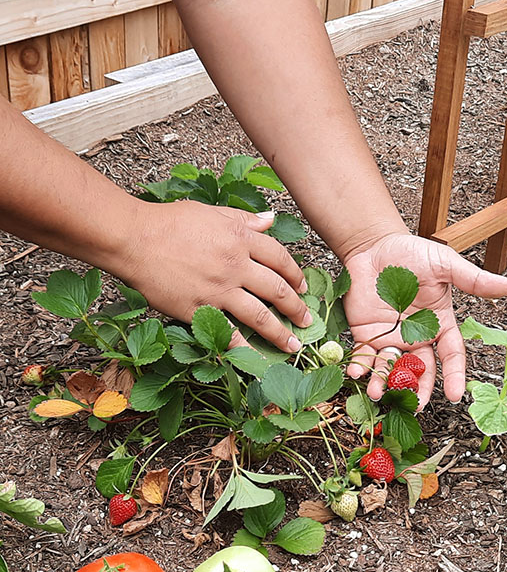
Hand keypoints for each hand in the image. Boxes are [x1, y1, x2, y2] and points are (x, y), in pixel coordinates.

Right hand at [116, 200, 310, 352]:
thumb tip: (271, 220)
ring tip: (293, 346)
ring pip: (259, 315)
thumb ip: (244, 219)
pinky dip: (243, 348)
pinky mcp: (198, 309)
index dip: (296, 275)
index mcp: (240, 238)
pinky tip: (256, 359)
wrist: (133, 238)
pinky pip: (226, 333)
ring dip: (280, 333)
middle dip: (296, 308)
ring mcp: (218, 289)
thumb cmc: (169, 222)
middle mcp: (235, 265)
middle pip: (277, 290)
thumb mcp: (212, 212)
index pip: (280, 258)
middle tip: (307, 320)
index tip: (303, 287)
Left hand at [343, 233, 506, 407]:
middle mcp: (417, 338)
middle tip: (414, 406)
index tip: (456, 395)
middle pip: (421, 372)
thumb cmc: (412, 253)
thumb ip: (473, 280)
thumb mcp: (444, 265)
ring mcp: (391, 339)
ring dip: (385, 383)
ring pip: (391, 369)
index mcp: (439, 325)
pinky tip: (357, 372)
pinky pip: (365, 357)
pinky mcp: (366, 336)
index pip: (452, 355)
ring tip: (379, 393)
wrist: (374, 246)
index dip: (455, 375)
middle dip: (417, 390)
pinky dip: (361, 367)